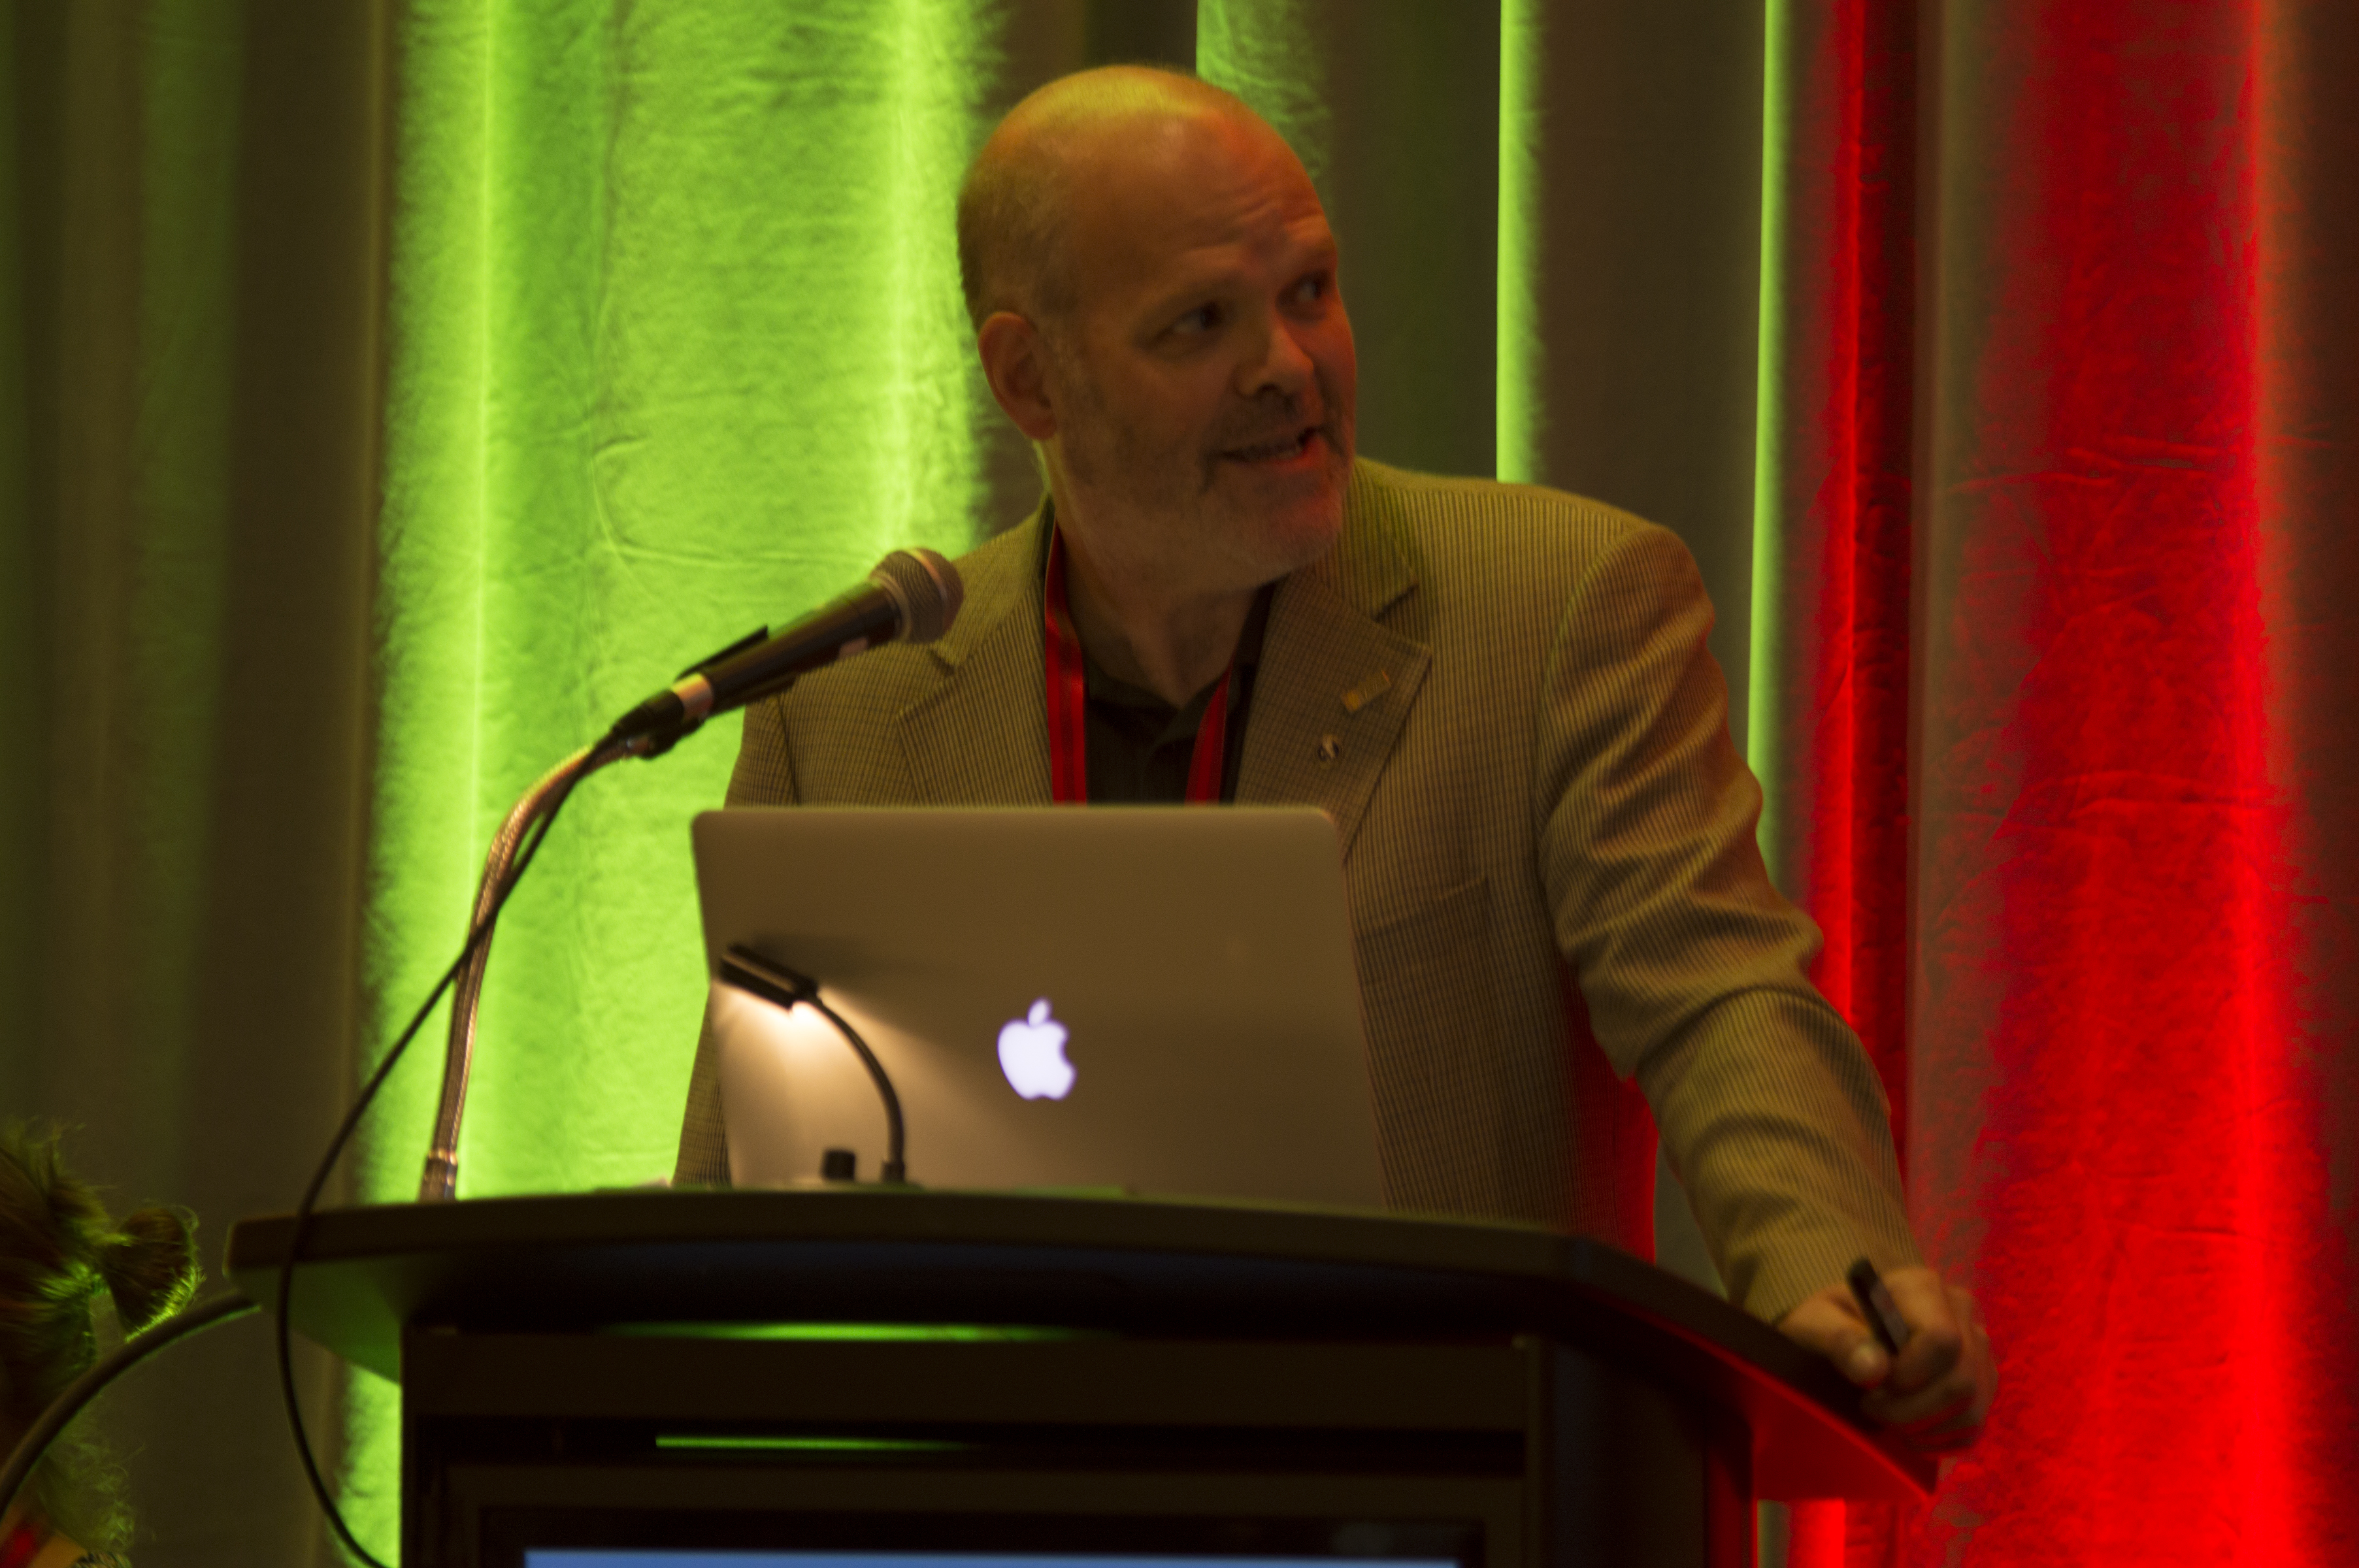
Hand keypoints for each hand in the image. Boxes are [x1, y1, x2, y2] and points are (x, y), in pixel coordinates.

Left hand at [1777, 1265, 1995, 1451]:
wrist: (1843, 1331)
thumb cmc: (1829, 1322)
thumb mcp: (1815, 1322)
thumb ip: (1839, 1339)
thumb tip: (1875, 1369)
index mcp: (1922, 1288)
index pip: (1942, 1339)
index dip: (1908, 1375)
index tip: (1870, 1385)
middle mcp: (1961, 1315)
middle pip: (1961, 1381)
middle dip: (1911, 1410)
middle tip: (1871, 1407)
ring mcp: (1978, 1351)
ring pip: (1971, 1409)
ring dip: (1923, 1428)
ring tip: (1886, 1418)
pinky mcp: (1982, 1384)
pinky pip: (1973, 1428)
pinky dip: (1937, 1440)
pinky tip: (1906, 1428)